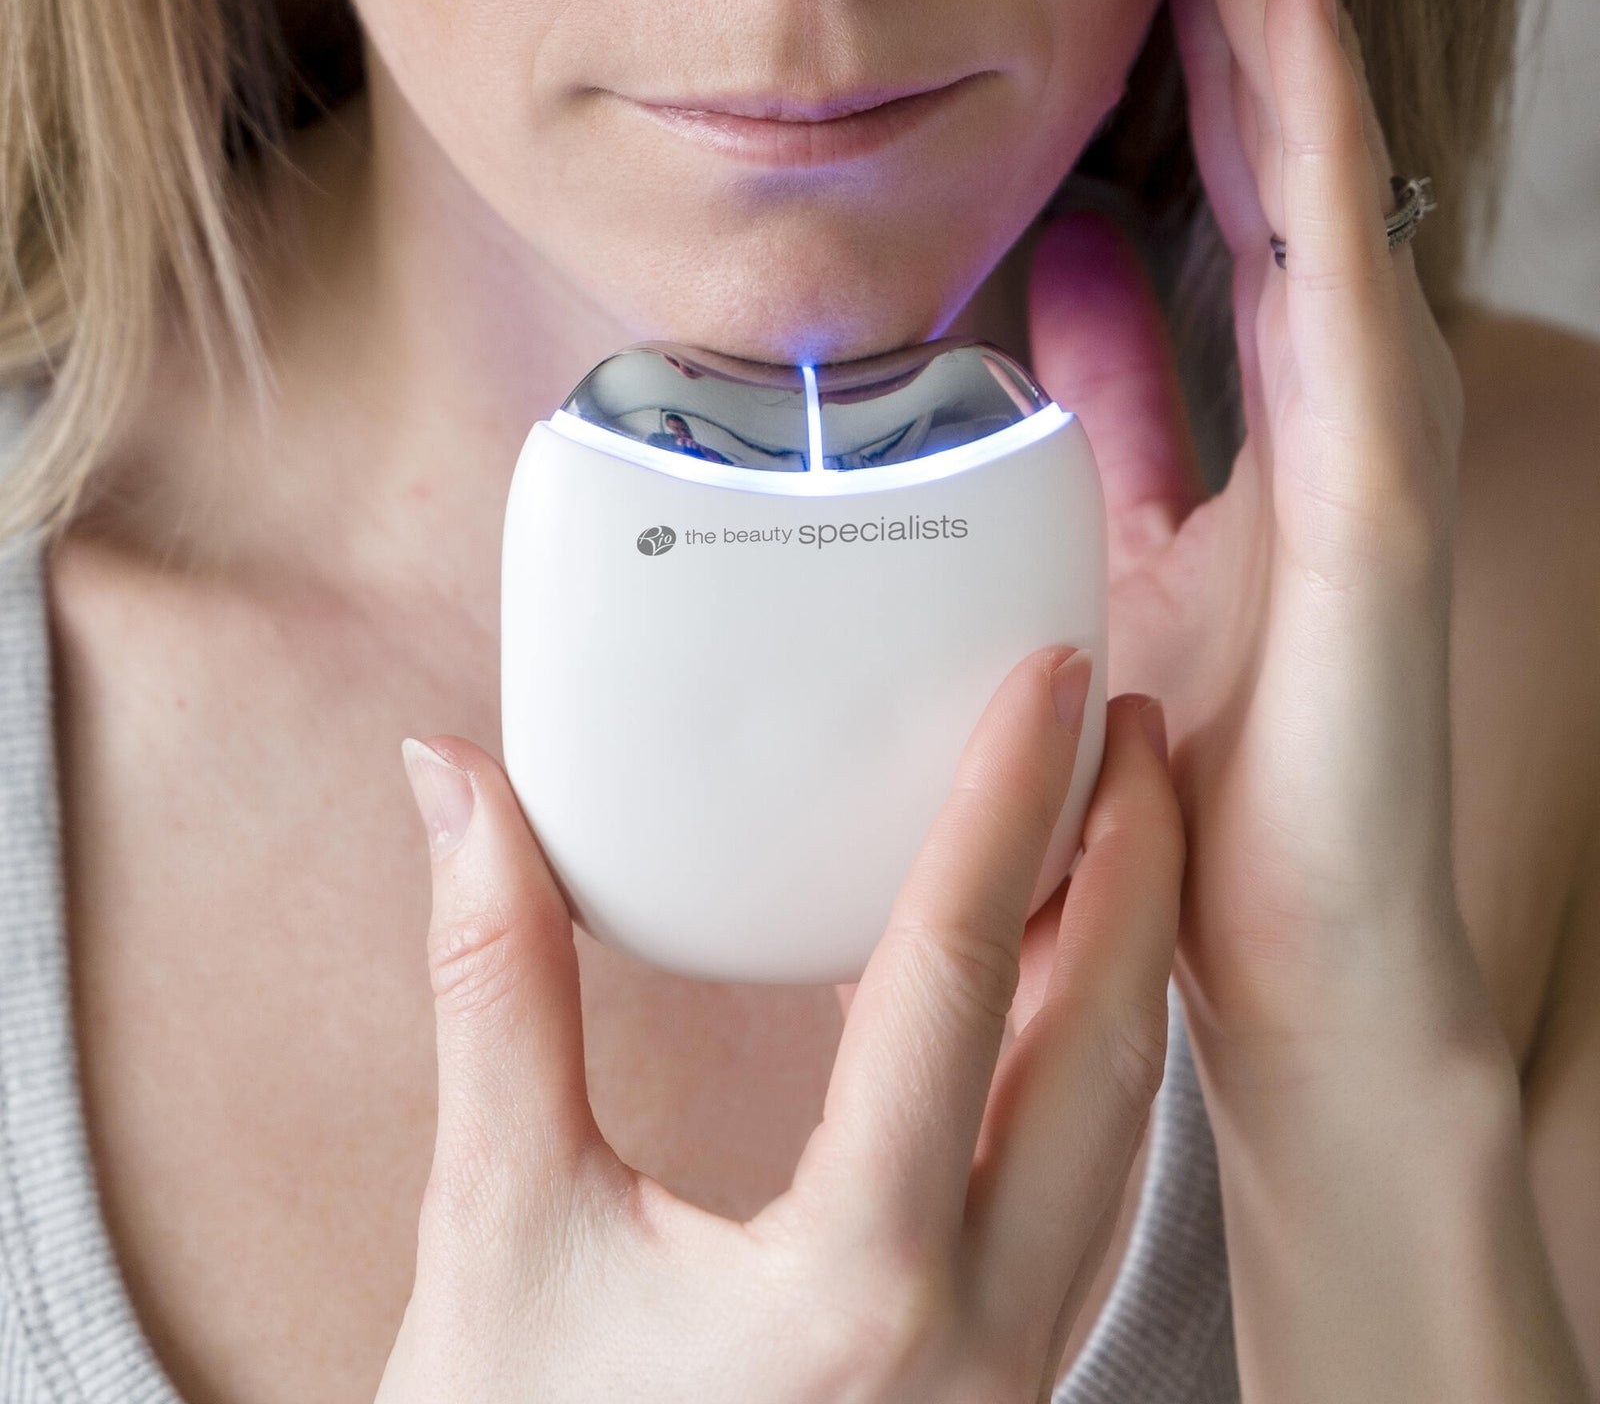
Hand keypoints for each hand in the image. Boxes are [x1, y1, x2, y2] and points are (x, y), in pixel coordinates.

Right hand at [379, 657, 1181, 1402]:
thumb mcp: (495, 1229)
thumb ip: (493, 990)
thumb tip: (455, 792)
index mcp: (855, 1282)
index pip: (955, 985)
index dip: (1007, 808)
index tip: (1049, 680)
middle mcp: (979, 1329)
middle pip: (1099, 1046)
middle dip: (1129, 864)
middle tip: (1125, 721)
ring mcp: (1015, 1366)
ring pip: (1117, 1119)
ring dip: (1123, 956)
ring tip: (1110, 822)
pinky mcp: (1003, 1374)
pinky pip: (1083, 1180)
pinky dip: (1083, 1051)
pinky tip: (1046, 982)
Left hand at [1025, 0, 1497, 1082]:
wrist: (1279, 945)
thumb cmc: (1204, 767)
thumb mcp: (1126, 550)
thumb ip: (1112, 414)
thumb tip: (1057, 277)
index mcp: (1268, 416)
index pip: (1230, 189)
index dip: (1186, 52)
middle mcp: (1332, 406)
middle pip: (1287, 152)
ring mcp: (1367, 443)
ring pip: (1328, 182)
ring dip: (1278, 16)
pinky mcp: (1373, 505)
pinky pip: (1340, 289)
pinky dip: (1318, 151)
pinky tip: (1284, 24)